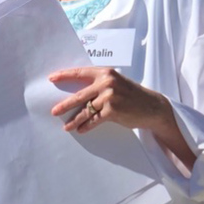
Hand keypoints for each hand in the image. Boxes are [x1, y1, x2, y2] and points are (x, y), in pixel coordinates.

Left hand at [50, 67, 196, 169]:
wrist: (152, 107)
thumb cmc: (132, 95)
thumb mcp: (116, 83)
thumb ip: (99, 84)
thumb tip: (77, 94)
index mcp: (105, 73)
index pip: (80, 73)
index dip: (64, 75)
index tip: (51, 78)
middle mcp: (106, 82)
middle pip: (79, 95)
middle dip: (65, 105)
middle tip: (54, 111)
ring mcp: (109, 96)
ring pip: (85, 111)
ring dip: (74, 120)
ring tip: (66, 126)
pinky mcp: (112, 110)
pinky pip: (94, 120)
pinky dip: (86, 126)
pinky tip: (80, 130)